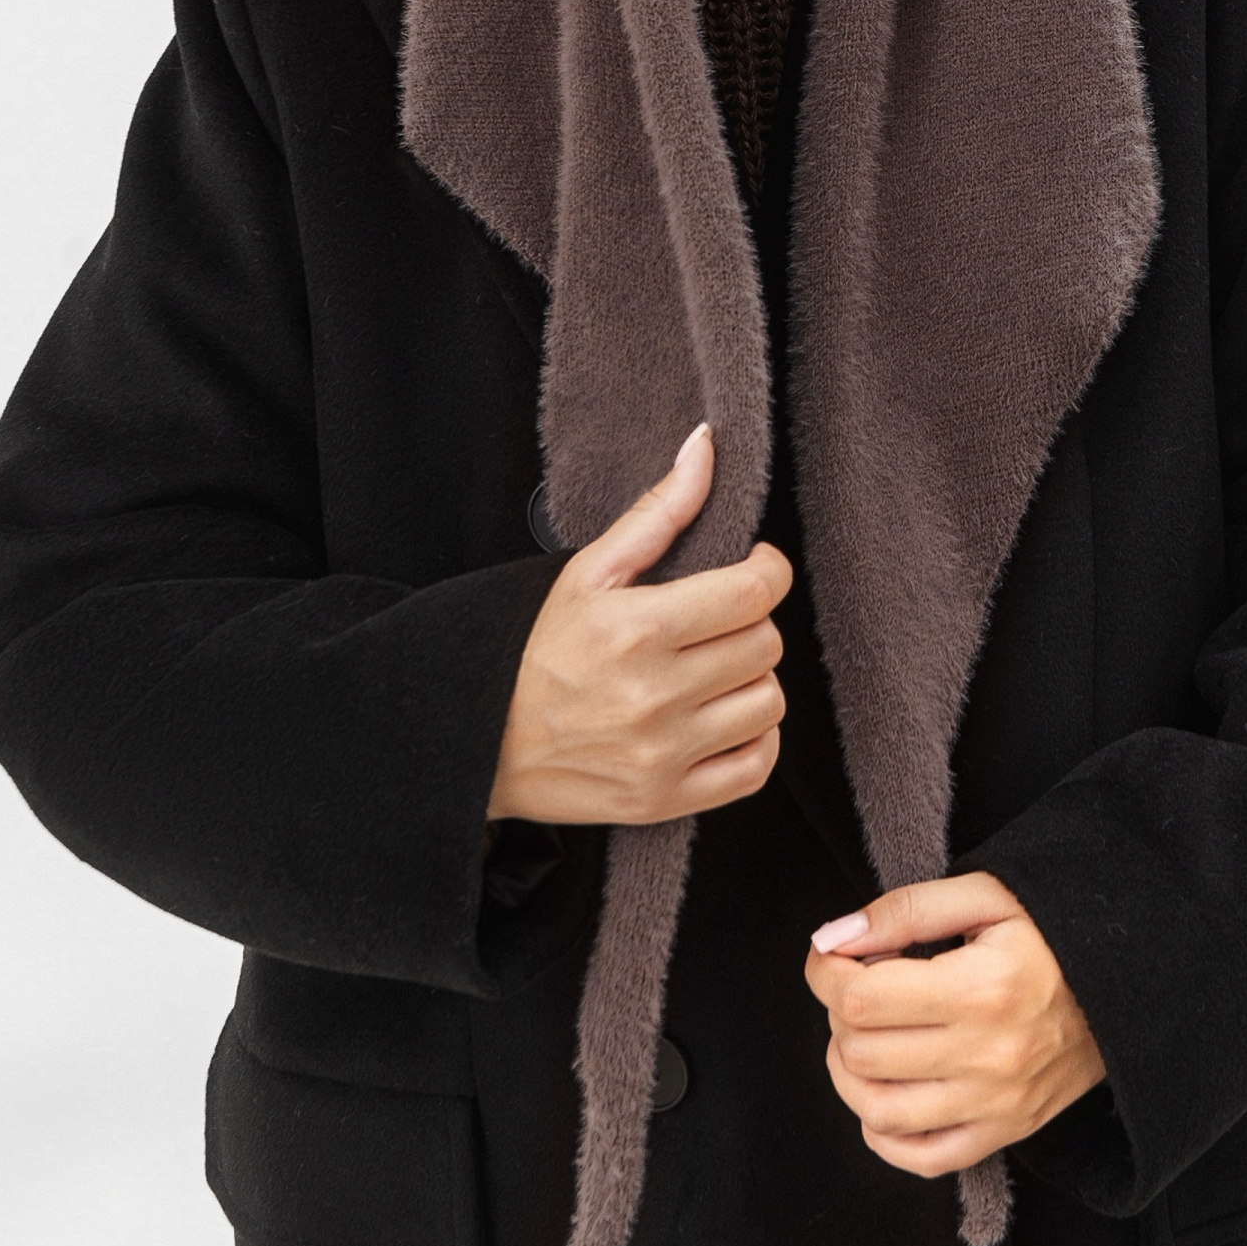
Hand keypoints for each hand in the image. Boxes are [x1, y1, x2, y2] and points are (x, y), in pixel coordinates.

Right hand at [488, 425, 789, 824]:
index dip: (766, 570)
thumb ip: (659, 511)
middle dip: (748, 623)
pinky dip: (752, 740)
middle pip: (765, 644)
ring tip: (711, 670)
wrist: (477, 742)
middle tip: (713, 621)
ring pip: (768, 703)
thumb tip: (706, 445)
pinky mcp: (665, 800)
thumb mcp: (587, 571)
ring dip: (750, 680)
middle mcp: (654, 696)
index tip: (750, 567)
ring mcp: (662, 754)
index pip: (754, 592)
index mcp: (637, 628)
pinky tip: (719, 717)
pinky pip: (756, 768)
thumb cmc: (534, 649)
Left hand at [802, 872, 1105, 1174]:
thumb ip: (903, 911)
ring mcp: (998, 1105)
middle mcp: (990, 1056)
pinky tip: (881, 1092)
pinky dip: (882, 1134)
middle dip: (839, 1012)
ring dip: (847, 1071)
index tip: (830, 954)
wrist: (1127, 984)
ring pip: (878, 1111)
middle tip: (860, 983)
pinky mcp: (1006, 1133)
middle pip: (862, 1052)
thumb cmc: (1051, 931)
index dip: (825, 972)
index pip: (860, 999)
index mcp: (983, 987)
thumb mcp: (985, 897)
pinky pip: (922, 1158)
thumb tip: (830, 938)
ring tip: (861, 1035)